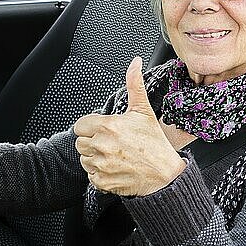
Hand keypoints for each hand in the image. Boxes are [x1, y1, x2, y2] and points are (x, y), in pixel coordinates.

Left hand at [74, 57, 185, 195]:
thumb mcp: (144, 110)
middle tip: (112, 143)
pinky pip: (90, 176)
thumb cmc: (155, 144)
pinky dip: (100, 174)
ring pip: (84, 160)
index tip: (104, 131)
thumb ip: (134, 84)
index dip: (91, 127)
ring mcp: (101, 165)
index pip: (80, 125)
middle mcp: (102, 145)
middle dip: (93, 142)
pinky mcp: (102, 182)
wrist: (165, 175)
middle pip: (80, 143)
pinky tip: (115, 168)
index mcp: (108, 126)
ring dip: (95, 159)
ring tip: (115, 156)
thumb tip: (135, 62)